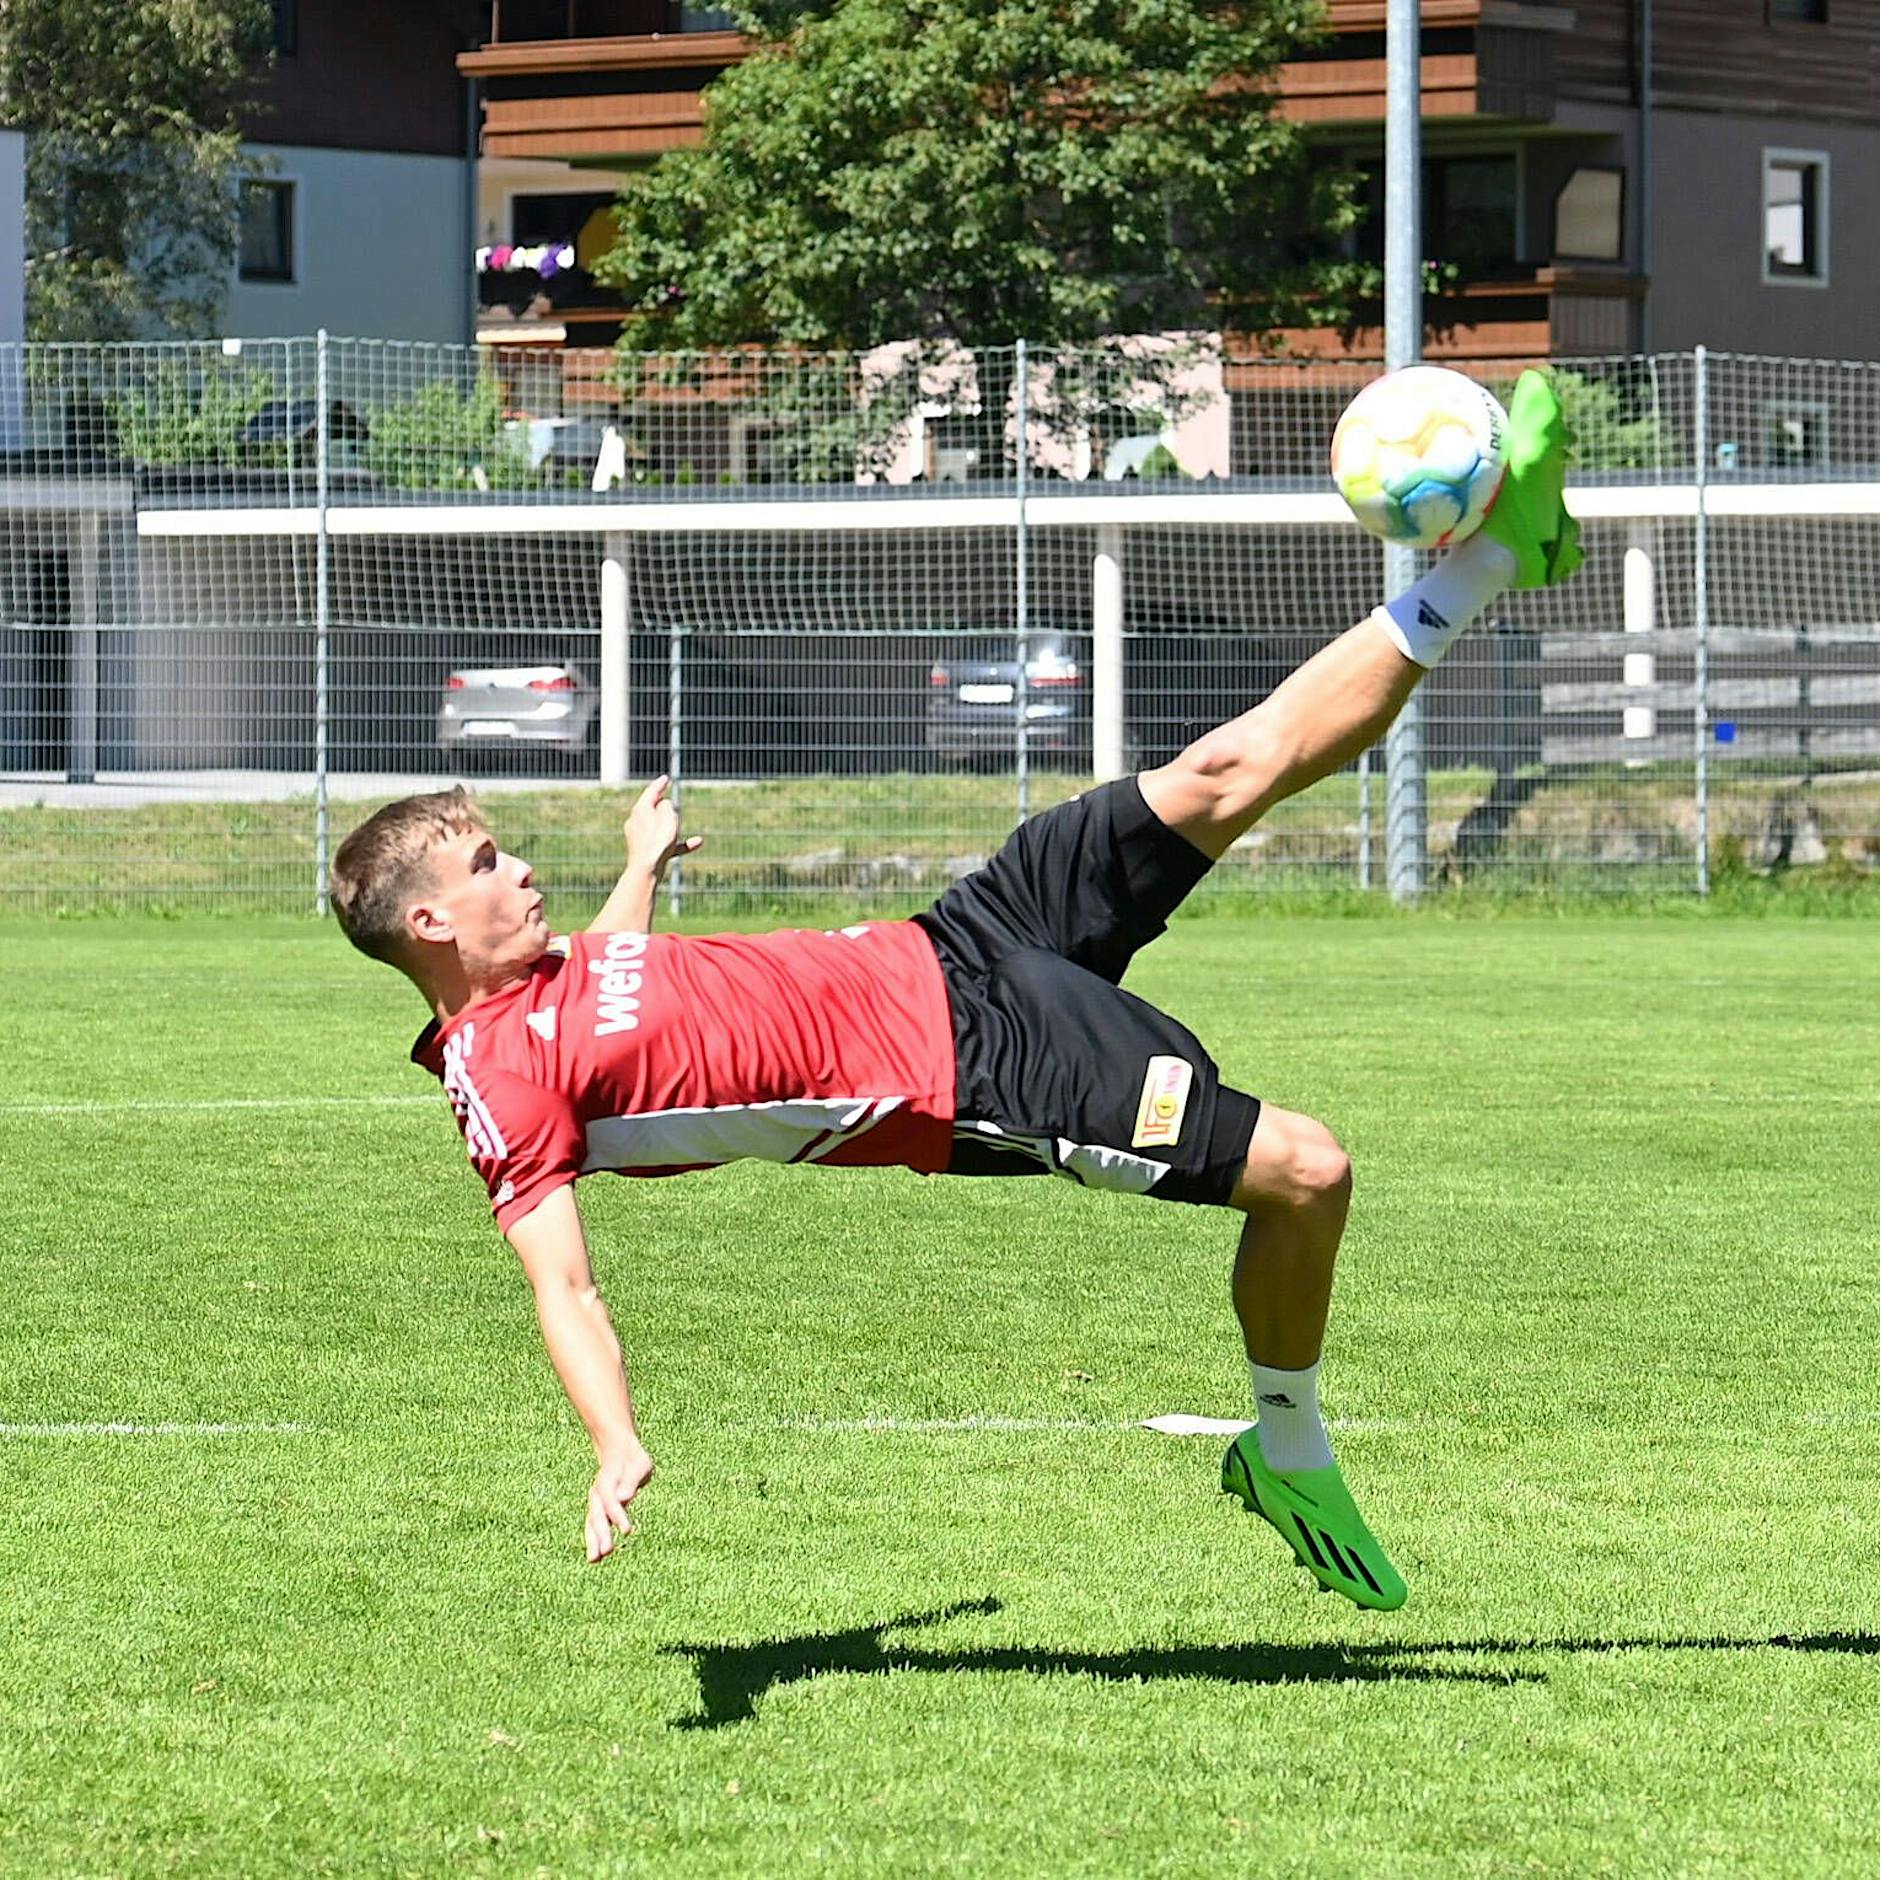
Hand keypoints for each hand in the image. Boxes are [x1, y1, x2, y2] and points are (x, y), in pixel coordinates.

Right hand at [585, 1443, 653, 1561]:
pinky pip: (594, 1526)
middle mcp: (598, 1493)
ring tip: (594, 1560)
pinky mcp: (599, 1509)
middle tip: (605, 1553)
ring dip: (593, 1541)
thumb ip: (630, 1481)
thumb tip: (623, 1498)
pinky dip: (594, 1540)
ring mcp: (596, 1502)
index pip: (611, 1501)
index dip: (618, 1515)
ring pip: (592, 1523)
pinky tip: (596, 1557)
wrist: (618, 1452)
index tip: (628, 1530)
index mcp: (608, 1481)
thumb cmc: (632, 1460)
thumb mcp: (638, 1466)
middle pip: (598, 1515)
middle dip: (601, 1534)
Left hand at [623, 774, 701, 882]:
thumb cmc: (657, 841)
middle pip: (651, 808)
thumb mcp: (668, 815)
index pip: (651, 791)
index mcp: (640, 809)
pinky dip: (679, 842)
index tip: (666, 778)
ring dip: (673, 826)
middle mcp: (636, 821)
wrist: (646, 869)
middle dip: (662, 805)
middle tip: (669, 798)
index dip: (660, 784)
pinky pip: (665, 844)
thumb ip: (667, 806)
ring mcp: (639, 837)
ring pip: (659, 827)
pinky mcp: (645, 851)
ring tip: (683, 826)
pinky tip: (697, 842)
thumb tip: (664, 806)